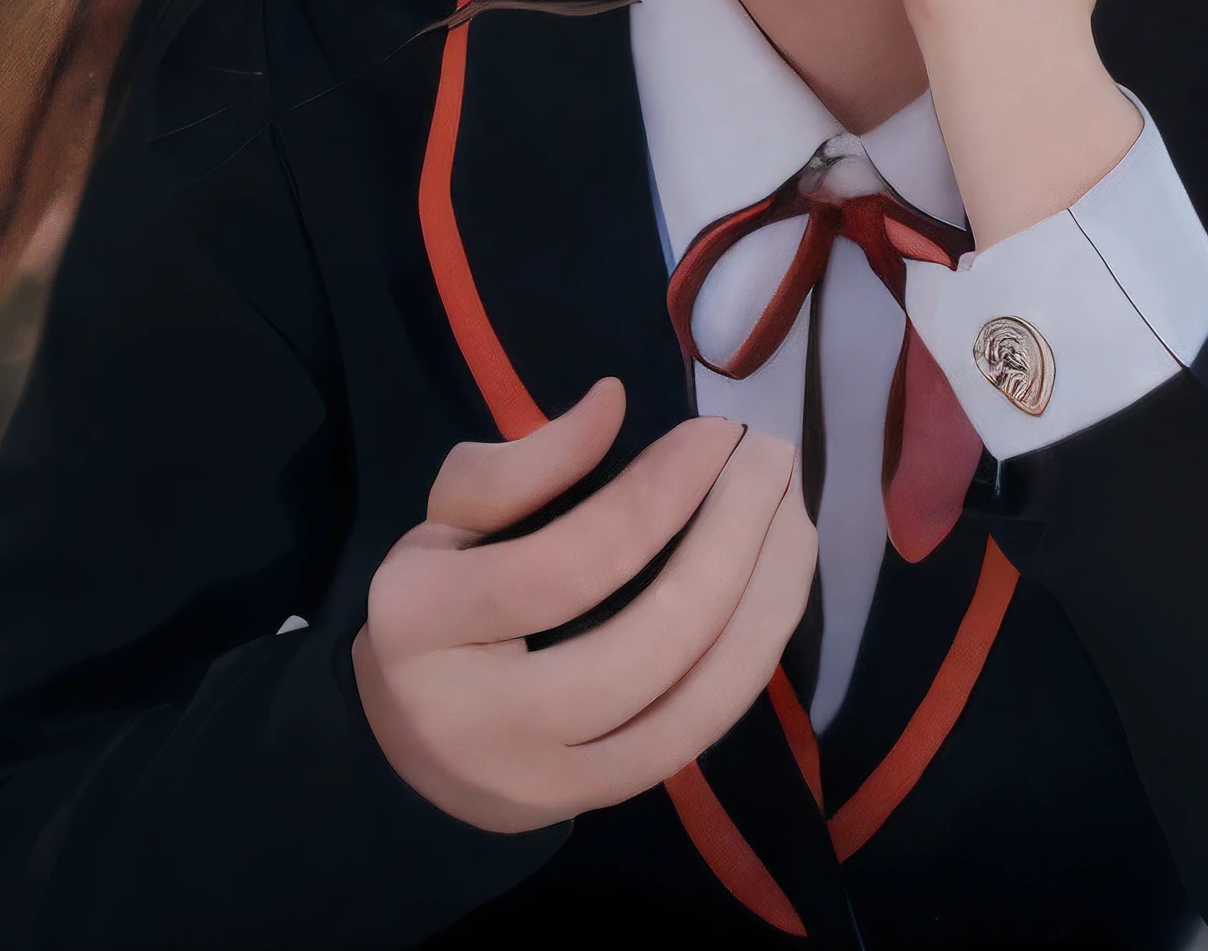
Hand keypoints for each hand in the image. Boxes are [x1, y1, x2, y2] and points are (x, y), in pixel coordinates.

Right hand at [353, 377, 817, 833]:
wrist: (412, 744)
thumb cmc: (438, 608)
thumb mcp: (447, 520)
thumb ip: (522, 463)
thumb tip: (614, 403)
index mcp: (421, 621)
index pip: (571, 561)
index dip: (659, 493)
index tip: (714, 434)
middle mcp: (479, 716)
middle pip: (650, 638)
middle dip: (736, 538)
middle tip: (773, 460)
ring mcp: (546, 779)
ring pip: (693, 697)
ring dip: (770, 598)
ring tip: (795, 516)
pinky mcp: (597, 803)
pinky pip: (700, 732)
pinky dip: (753, 656)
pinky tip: (778, 591)